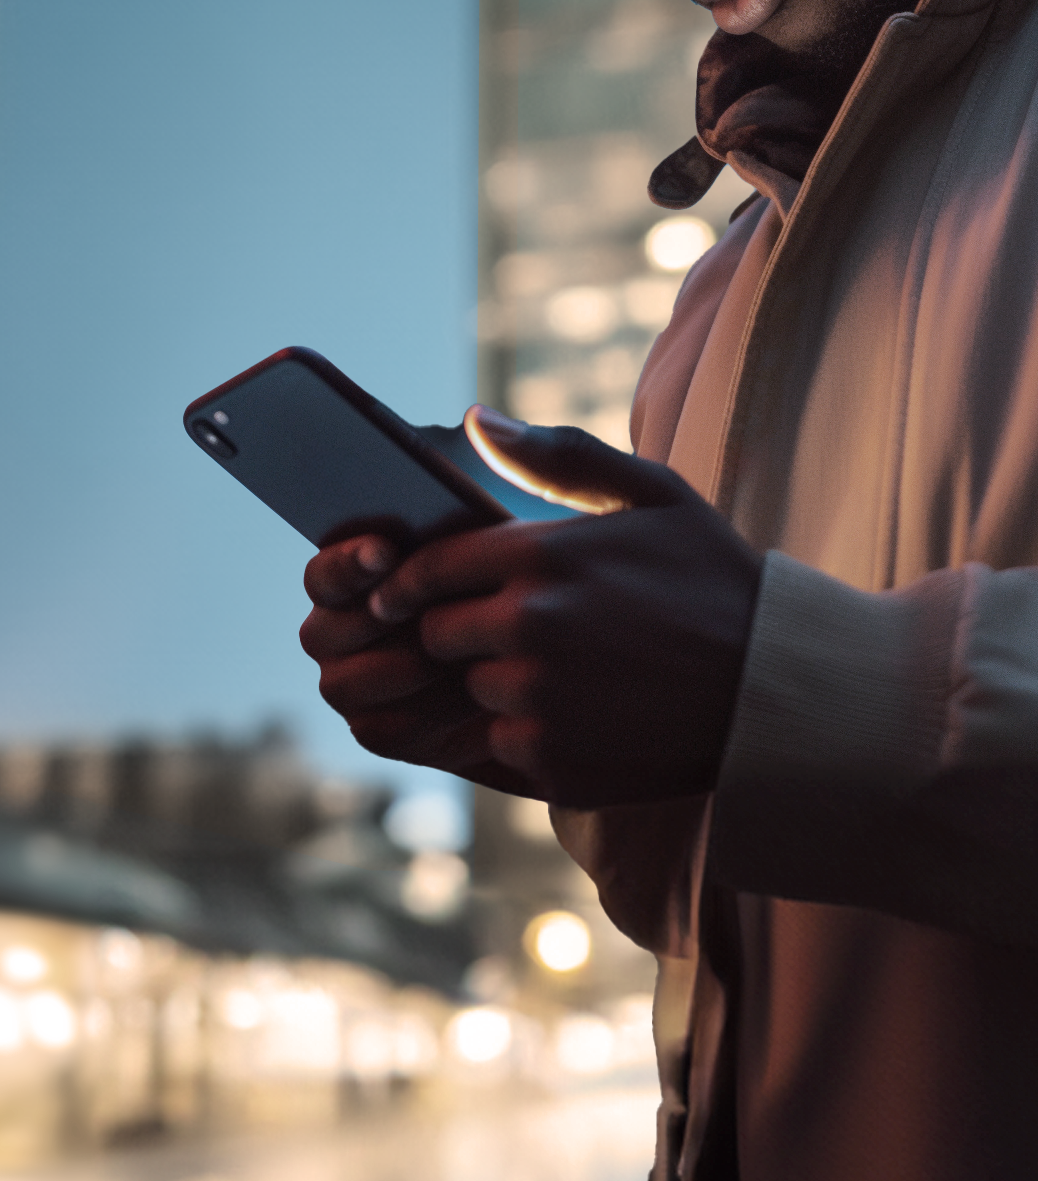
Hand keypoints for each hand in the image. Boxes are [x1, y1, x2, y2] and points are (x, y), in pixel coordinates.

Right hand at [300, 529, 545, 795]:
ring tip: (467, 655)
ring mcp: (345, 686)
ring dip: (408, 670)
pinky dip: (432, 714)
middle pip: (321, 634)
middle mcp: (329, 635)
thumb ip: (437, 540)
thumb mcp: (473, 555)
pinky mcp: (374, 731)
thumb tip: (413, 530)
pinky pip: (384, 729)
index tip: (387, 553)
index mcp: (338, 584)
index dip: (348, 563)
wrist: (530, 662)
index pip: (323, 574)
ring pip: (346, 685)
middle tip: (431, 618)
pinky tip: (476, 696)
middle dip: (377, 625)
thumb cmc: (493, 591)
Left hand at [302, 416, 764, 806]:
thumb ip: (558, 456)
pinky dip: (529, 735)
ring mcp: (541, 700)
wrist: (781, 690)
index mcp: (541, 557)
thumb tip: (475, 418)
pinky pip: (504, 745)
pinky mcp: (556, 762)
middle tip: (505, 632)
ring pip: (472, 690)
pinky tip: (582, 716)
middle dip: (458, 631)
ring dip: (496, 684)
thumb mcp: (654, 494)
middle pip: (437, 634)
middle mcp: (529, 628)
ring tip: (560, 674)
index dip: (407, 581)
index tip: (399, 591)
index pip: (429, 568)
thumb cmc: (715, 580)